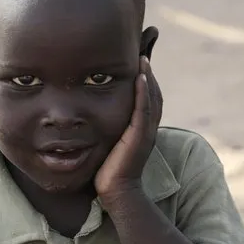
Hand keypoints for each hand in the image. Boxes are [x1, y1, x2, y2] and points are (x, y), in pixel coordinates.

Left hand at [94, 56, 162, 201]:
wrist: (116, 193)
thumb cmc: (107, 171)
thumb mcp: (107, 143)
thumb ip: (105, 128)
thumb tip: (90, 116)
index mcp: (141, 128)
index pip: (147, 97)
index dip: (145, 79)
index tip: (138, 59)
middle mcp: (147, 128)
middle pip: (153, 93)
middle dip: (149, 72)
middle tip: (143, 50)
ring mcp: (145, 132)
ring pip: (152, 99)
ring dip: (148, 77)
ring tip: (143, 57)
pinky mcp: (139, 138)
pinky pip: (144, 110)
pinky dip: (144, 92)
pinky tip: (141, 76)